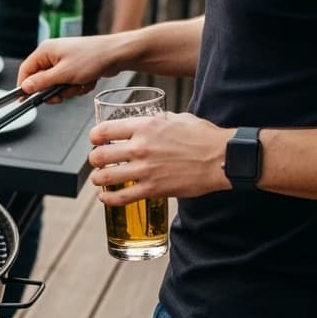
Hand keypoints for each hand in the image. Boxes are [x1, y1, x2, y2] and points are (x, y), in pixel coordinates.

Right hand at [16, 35, 125, 102]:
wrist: (118, 54)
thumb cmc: (92, 59)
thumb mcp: (63, 74)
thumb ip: (41, 82)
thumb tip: (24, 88)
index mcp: (45, 51)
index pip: (25, 71)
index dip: (25, 87)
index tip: (26, 100)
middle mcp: (52, 54)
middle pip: (41, 80)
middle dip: (54, 90)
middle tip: (62, 93)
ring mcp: (64, 61)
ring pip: (56, 85)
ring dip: (68, 90)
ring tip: (80, 84)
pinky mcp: (74, 67)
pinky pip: (69, 84)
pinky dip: (78, 87)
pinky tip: (88, 81)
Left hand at [88, 111, 230, 201]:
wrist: (223, 158)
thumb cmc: (202, 136)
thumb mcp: (176, 118)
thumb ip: (156, 121)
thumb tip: (145, 122)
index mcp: (144, 126)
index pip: (104, 131)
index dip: (94, 137)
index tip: (95, 141)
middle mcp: (140, 147)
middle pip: (99, 155)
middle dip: (94, 159)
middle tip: (97, 161)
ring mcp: (145, 170)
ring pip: (104, 177)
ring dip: (97, 179)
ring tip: (99, 179)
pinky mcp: (153, 189)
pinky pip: (121, 198)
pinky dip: (108, 199)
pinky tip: (105, 198)